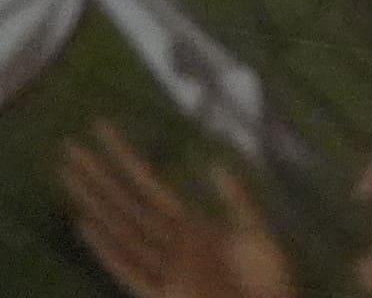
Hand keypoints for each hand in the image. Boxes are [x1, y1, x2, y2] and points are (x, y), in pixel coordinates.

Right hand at [61, 127, 295, 297]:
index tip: (102, 128)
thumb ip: (237, 200)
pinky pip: (129, 267)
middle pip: (125, 202)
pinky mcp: (164, 291)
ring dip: (95, 203)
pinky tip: (87, 226)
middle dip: (98, 176)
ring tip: (69, 177)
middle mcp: (169, 241)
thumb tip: (216, 164)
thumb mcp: (256, 232)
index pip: (148, 182)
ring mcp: (164, 265)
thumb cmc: (264, 279)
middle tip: (68, 148)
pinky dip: (109, 248)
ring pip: (121, 227)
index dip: (126, 157)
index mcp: (191, 224)